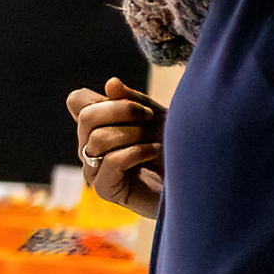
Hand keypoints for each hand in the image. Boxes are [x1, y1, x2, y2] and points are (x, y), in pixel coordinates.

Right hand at [66, 77, 164, 217]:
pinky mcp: (106, 190)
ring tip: (157, 139)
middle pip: (86, 117)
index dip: (105, 98)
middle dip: (122, 111)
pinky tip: (156, 152)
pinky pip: (112, 162)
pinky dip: (137, 152)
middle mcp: (90, 148)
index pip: (77, 101)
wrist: (196, 180)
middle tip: (149, 118)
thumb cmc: (175, 148)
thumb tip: (111, 83)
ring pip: (98, 139)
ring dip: (133, 134)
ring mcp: (95, 170)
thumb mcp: (155, 116)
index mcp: (96, 127)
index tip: (137, 106)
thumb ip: (131, 99)